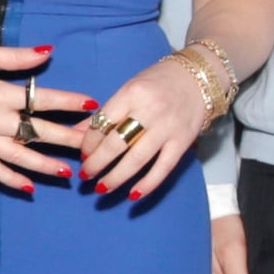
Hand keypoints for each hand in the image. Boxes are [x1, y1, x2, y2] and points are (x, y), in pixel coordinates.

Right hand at [0, 41, 85, 192]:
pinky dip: (12, 181)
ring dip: (45, 166)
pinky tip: (30, 187)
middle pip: (37, 133)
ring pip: (19, 158)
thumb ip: (17, 57)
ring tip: (68, 172)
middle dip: (67, 139)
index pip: (42, 100)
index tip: (91, 105)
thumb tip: (47, 54)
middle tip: (92, 144)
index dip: (69, 102)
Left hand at [73, 54, 207, 203]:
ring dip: (116, 177)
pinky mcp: (182, 141)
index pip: (103, 123)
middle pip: (117, 144)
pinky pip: (163, 168)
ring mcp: (168, 128)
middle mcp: (149, 111)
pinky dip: (148, 184)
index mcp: (132, 93)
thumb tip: (75, 133)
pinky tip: (133, 195)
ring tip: (101, 188)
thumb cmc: (157, 83)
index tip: (82, 154)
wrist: (198, 78)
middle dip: (97, 163)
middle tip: (85, 175)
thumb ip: (105, 113)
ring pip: (137, 159)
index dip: (89, 143)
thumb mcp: (128, 89)